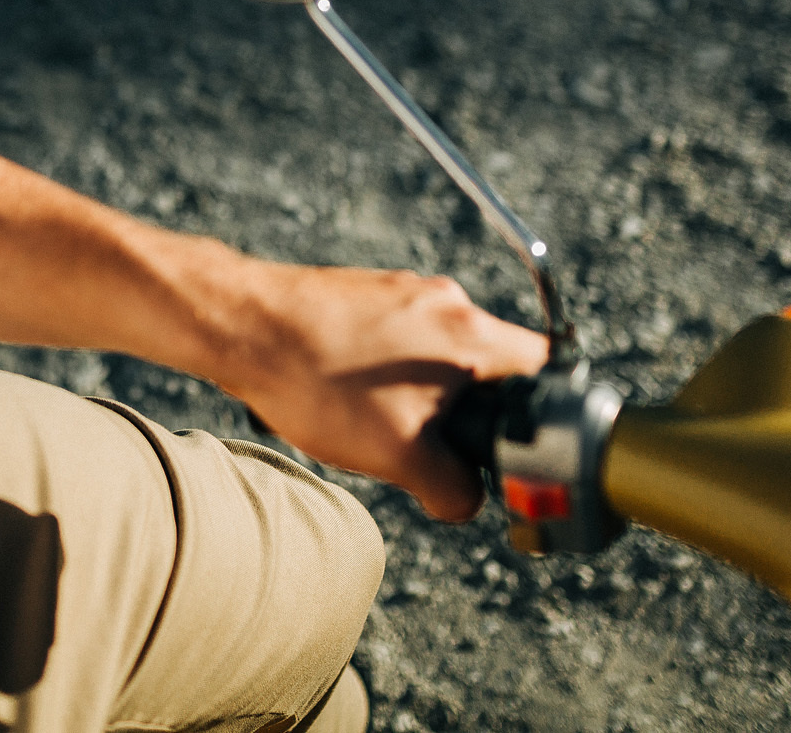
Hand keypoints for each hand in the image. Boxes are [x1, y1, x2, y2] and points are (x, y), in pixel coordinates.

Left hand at [211, 262, 547, 520]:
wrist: (243, 326)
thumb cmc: (320, 383)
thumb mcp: (399, 457)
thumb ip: (454, 489)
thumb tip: (466, 500)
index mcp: (471, 333)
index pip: (546, 366)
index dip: (545, 411)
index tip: (520, 442)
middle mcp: (446, 300)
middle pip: (490, 363)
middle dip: (468, 411)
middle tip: (433, 444)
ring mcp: (403, 289)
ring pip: (438, 355)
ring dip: (420, 395)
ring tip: (373, 421)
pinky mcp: (365, 291)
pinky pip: (397, 341)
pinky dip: (383, 375)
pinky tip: (343, 396)